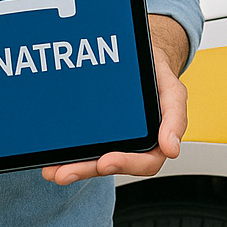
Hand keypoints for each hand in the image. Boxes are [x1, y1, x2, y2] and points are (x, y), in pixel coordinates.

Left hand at [43, 15, 189, 185]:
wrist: (141, 53)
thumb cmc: (157, 73)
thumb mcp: (173, 90)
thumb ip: (176, 118)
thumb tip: (171, 148)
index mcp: (155, 139)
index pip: (144, 162)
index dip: (125, 164)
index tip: (106, 162)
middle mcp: (133, 144)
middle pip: (111, 165)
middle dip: (86, 170)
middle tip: (65, 172)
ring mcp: (113, 138)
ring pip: (93, 160)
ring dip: (72, 167)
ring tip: (53, 170)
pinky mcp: (95, 131)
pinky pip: (81, 146)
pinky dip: (65, 154)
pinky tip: (50, 158)